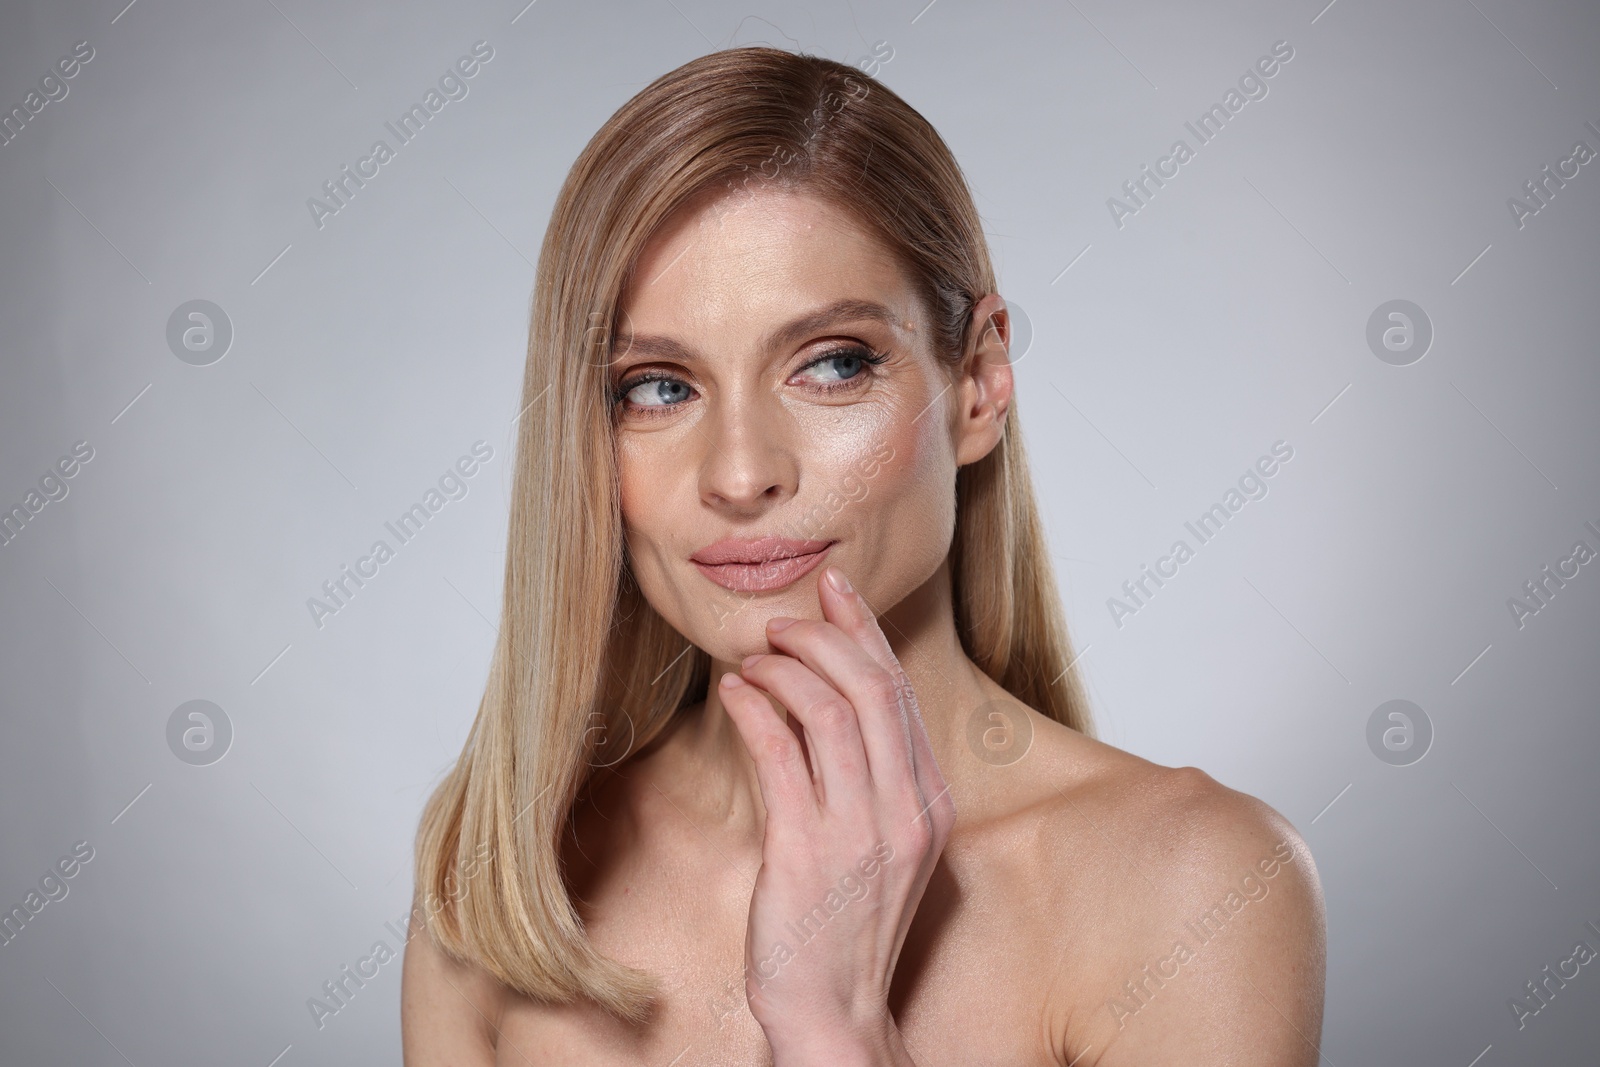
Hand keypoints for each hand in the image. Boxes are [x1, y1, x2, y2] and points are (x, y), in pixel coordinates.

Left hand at [718, 565, 955, 1063]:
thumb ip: (873, 780)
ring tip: (752, 657)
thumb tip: (833, 704)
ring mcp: (861, 832)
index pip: (902, 694)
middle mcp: (906, 811)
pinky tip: (733, 694)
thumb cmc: (846, 927)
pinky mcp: (807, 851)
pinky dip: (754, 710)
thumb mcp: (883, 846)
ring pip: (831, 712)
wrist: (833, 1012)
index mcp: (929, 803)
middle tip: (781, 620)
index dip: (865, 633)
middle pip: (874, 688)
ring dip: (784, 670)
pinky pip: (781, 754)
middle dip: (824, 637)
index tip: (836, 592)